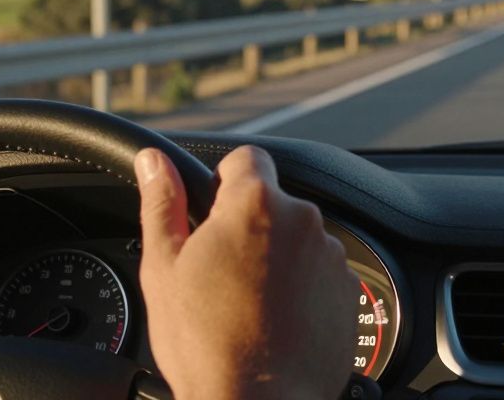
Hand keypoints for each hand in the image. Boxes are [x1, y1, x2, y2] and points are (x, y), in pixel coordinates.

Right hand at [135, 145, 356, 399]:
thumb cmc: (207, 344)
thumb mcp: (163, 268)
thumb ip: (162, 203)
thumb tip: (153, 162)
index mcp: (255, 203)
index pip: (247, 158)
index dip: (224, 183)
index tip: (212, 215)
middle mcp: (303, 221)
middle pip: (273, 203)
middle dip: (249, 227)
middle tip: (220, 272)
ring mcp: (331, 257)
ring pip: (297, 240)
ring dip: (277, 259)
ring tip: (247, 304)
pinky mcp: (349, 292)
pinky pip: (320, 275)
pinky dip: (301, 289)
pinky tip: (275, 320)